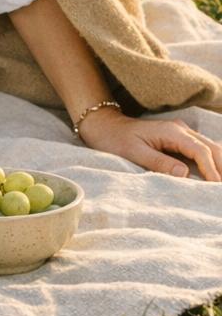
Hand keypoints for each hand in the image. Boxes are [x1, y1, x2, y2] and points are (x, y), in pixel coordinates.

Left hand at [79, 106, 221, 180]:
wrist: (105, 126)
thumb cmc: (116, 140)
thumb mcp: (134, 152)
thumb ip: (159, 162)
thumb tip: (185, 174)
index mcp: (171, 132)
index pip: (200, 150)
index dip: (211, 170)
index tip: (216, 187)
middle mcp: (181, 129)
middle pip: (211, 147)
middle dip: (221, 167)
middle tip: (221, 189)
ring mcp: (181, 133)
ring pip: (210, 147)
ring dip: (219, 164)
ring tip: (219, 184)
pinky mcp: (180, 139)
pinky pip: (202, 150)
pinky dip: (212, 162)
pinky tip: (215, 175)